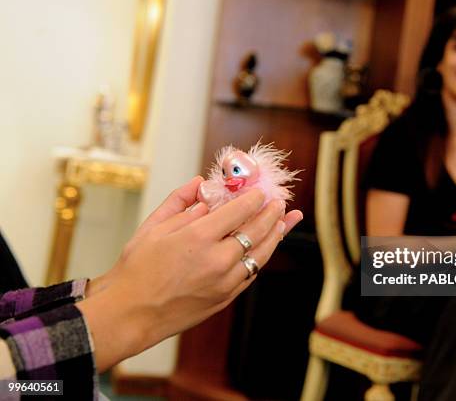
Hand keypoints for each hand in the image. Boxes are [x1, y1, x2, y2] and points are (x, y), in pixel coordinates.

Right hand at [78, 177, 302, 370]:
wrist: (131, 312)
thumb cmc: (137, 268)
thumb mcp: (153, 226)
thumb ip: (180, 201)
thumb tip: (201, 183)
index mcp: (198, 237)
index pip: (238, 211)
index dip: (253, 198)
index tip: (260, 191)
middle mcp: (216, 260)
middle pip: (256, 230)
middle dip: (271, 213)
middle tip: (278, 202)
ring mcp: (224, 282)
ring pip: (260, 254)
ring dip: (275, 235)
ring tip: (283, 222)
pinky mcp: (225, 298)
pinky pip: (251, 273)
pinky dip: (261, 257)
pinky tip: (266, 247)